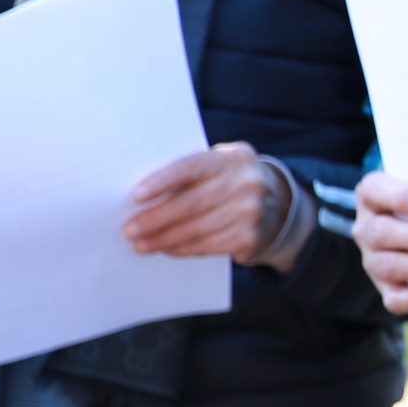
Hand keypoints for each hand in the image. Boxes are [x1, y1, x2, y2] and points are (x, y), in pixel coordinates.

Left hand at [126, 142, 284, 259]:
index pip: (192, 167)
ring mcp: (251, 211)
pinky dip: (182, 249)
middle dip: (155, 219)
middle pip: (191, 203)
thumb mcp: (220, 167)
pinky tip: (166, 248)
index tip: (135, 196)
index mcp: (233, 157)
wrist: (278, 205)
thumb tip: (142, 198)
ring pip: (196, 229)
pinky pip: (207, 246)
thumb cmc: (231, 182)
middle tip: (129, 229)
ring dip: (163, 239)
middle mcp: (246, 182)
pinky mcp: (250, 237)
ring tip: (139, 244)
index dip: (162, 182)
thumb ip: (191, 174)